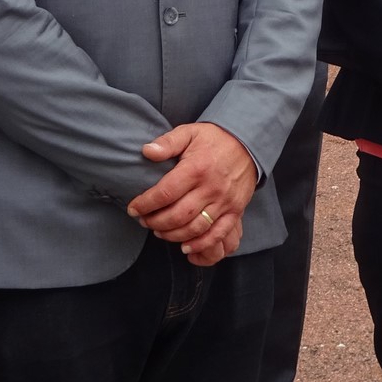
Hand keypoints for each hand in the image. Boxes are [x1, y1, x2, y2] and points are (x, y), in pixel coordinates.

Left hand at [126, 123, 257, 259]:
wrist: (248, 144)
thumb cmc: (214, 139)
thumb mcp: (189, 133)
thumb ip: (167, 142)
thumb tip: (146, 151)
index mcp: (196, 168)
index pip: (165, 193)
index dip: (146, 204)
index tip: (133, 209)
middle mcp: (210, 188)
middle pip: (178, 215)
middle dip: (155, 222)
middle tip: (143, 221)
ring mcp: (224, 202)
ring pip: (195, 228)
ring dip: (173, 235)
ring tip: (158, 231)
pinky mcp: (235, 211)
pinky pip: (218, 234)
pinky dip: (200, 245)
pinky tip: (185, 248)